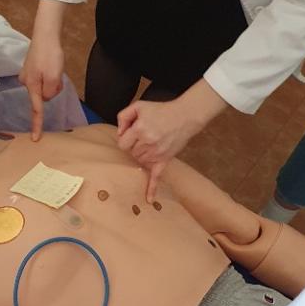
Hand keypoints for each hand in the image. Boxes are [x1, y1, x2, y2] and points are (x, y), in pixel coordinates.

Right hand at [19, 0, 67, 140]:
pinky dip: (50, 74)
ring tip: (54, 66)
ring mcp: (27, 74)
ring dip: (52, 80)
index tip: (35, 139)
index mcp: (31, 86)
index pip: (36, 110)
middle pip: (43, 96)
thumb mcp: (53, 77)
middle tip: (56, 72)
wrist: (46, 34)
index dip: (37, 125)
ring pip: (45, 87)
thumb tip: (46, 97)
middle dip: (52, 88)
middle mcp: (25, 82)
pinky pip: (43, 79)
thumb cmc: (50, 55)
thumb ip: (49, 92)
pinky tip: (51, 64)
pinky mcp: (31, 68)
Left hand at [117, 80, 225, 200]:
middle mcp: (147, 143)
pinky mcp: (164, 160)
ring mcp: (156, 153)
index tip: (132, 134)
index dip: (126, 139)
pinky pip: (157, 177)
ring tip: (151, 144)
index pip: (122, 144)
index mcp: (139, 130)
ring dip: (142, 156)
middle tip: (144, 136)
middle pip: (131, 154)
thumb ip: (123, 116)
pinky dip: (152, 189)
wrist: (185, 116)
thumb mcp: (139, 105)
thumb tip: (119, 133)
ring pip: (140, 162)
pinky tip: (149, 200)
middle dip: (135, 146)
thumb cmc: (161, 110)